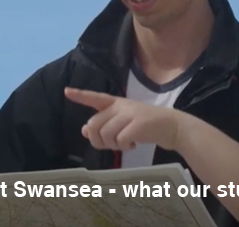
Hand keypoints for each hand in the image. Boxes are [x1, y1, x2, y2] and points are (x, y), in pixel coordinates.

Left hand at [64, 87, 186, 150]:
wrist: (172, 126)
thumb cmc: (146, 125)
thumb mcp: (124, 122)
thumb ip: (105, 124)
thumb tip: (84, 130)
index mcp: (117, 103)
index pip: (96, 97)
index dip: (81, 95)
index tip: (66, 91)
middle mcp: (121, 106)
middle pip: (95, 124)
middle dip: (97, 140)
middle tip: (110, 145)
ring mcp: (130, 114)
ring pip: (106, 134)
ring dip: (113, 145)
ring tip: (124, 144)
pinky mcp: (138, 125)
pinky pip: (120, 140)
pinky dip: (124, 147)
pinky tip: (133, 145)